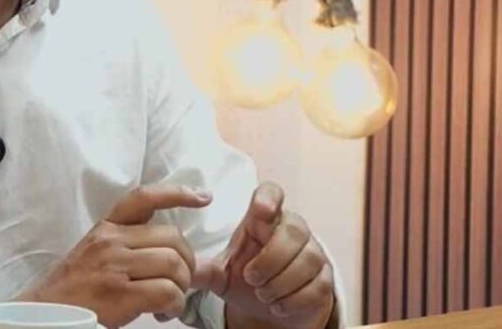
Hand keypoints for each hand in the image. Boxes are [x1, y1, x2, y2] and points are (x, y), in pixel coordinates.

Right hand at [19, 185, 212, 328]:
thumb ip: (125, 240)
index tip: (203, 196)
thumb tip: (169, 245)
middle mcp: (111, 241)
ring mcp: (115, 267)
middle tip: (181, 280)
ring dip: (182, 286)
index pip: (144, 197)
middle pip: (172, 237)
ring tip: (170, 299)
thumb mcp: (94, 250)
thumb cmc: (75, 287)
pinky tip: (163, 313)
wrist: (47, 313)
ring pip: (174, 264)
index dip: (177, 193)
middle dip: (187, 261)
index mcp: (106, 227)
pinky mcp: (120, 294)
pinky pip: (167, 293)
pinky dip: (174, 305)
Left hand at [194, 183, 334, 328]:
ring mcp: (312, 252)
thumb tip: (176, 269)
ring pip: (308, 259)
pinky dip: (294, 299)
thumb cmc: (247, 280)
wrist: (272, 309)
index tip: (261, 211)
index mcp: (263, 221)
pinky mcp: (325, 278)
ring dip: (281, 283)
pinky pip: (318, 284)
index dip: (269, 197)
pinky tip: (278, 305)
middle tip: (251, 279)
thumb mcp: (221, 274)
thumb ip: (201, 269)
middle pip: (294, 229)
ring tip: (264, 295)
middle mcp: (291, 229)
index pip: (271, 193)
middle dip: (271, 259)